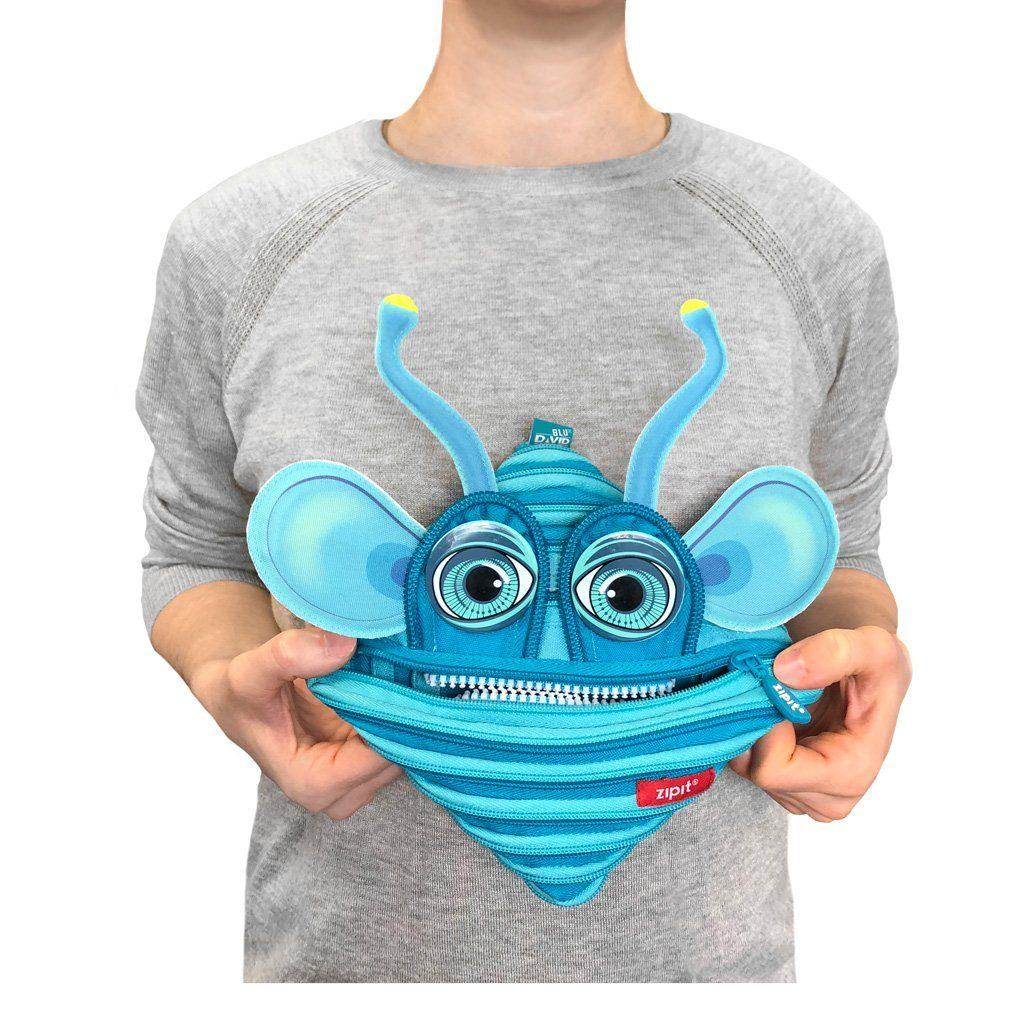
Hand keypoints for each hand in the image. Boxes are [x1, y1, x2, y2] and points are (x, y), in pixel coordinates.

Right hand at [191, 627, 401, 818]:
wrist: (242, 695)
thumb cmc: (242, 692)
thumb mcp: (252, 670)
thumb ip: (288, 655)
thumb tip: (345, 645)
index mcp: (310, 784)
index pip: (374, 762)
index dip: (395, 723)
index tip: (407, 680)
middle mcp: (339, 791)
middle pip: (397, 759)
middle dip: (406, 717)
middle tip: (410, 668)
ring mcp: (358, 777)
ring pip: (405, 750)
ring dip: (409, 713)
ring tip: (404, 670)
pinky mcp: (369, 757)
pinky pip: (403, 739)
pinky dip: (405, 711)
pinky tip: (401, 679)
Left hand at [730, 625, 910, 821]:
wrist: (872, 678)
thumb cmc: (876, 667)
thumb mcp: (872, 646)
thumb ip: (834, 652)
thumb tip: (783, 673)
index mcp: (850, 775)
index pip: (773, 771)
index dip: (763, 726)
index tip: (773, 690)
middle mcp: (828, 798)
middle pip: (756, 771)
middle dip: (755, 724)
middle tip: (769, 689)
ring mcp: (804, 796)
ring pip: (747, 768)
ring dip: (751, 727)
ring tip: (775, 699)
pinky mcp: (787, 787)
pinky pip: (747, 763)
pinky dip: (749, 733)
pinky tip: (770, 711)